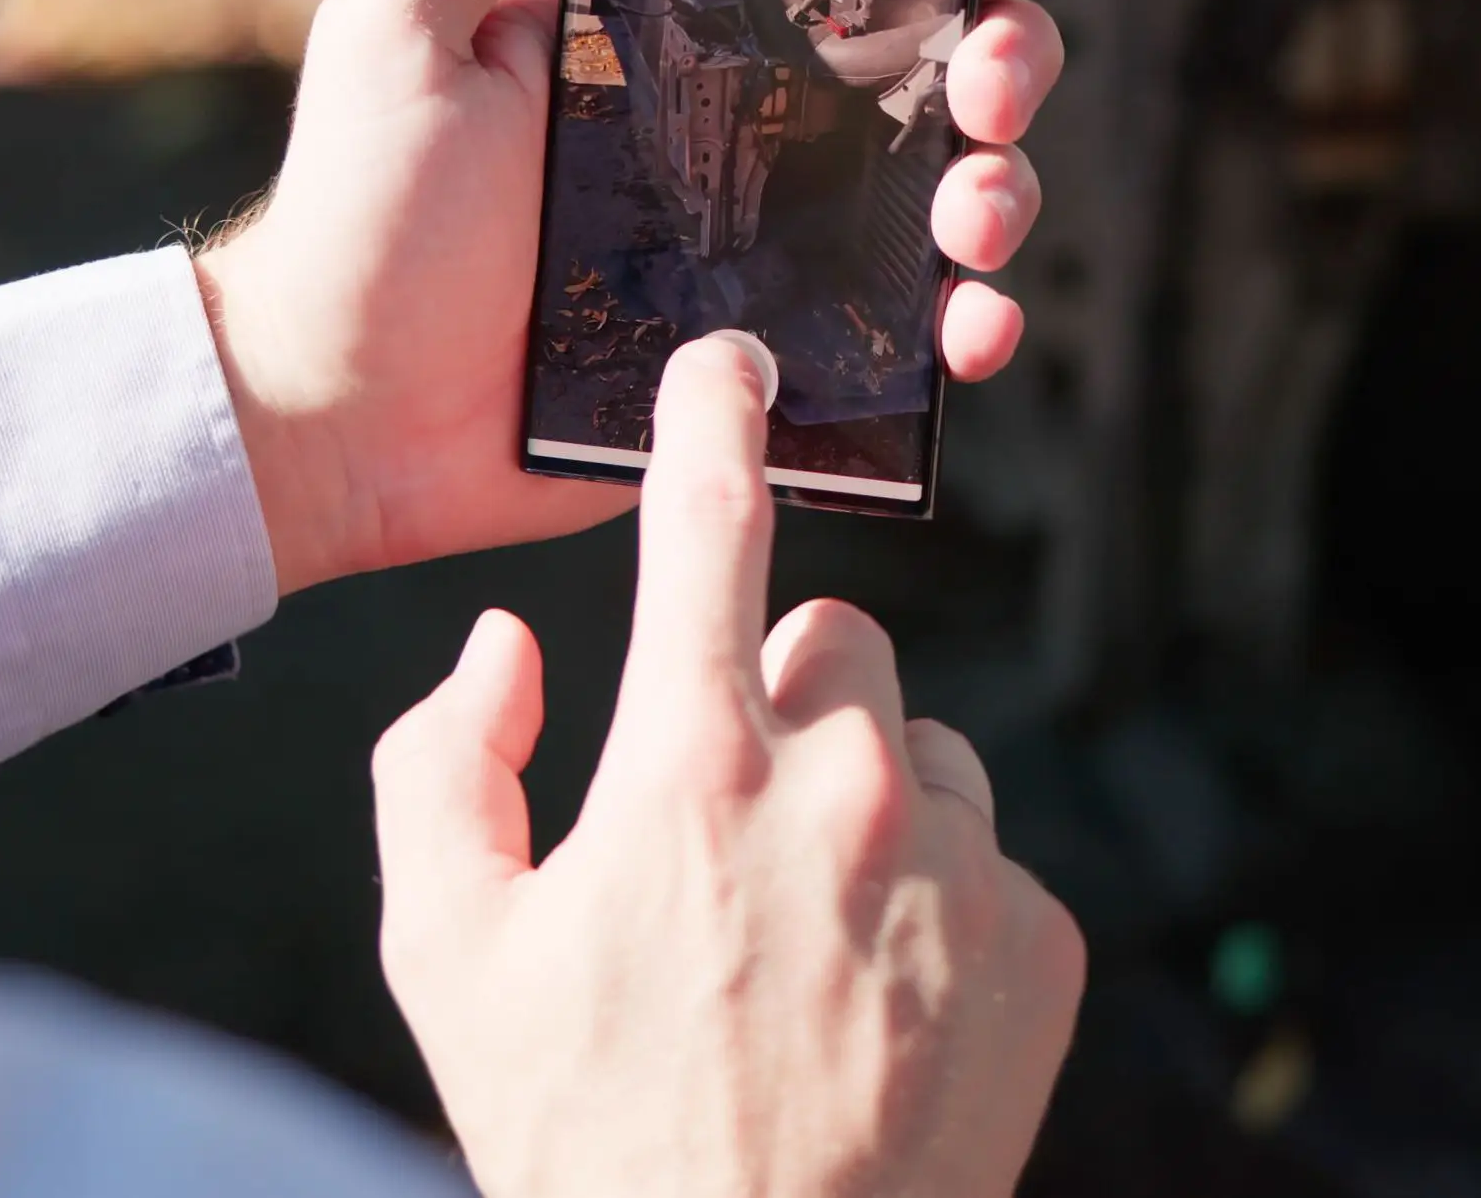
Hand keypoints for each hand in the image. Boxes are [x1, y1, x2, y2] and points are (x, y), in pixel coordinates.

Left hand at [197, 0, 1076, 592]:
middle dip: (1009, 52)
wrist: (338, 415)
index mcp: (680, 33)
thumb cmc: (359, 213)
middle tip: (993, 70)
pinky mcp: (772, 361)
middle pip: (934, 68)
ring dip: (1006, 186)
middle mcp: (747, 128)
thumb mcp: (404, 28)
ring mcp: (770, 248)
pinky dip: (970, 328)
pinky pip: (904, 339)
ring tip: (975, 208)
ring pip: (946, 195)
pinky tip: (971, 327)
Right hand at [374, 337, 1086, 1197]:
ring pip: (918, 743)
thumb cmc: (584, 1133)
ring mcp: (957, 865)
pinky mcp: (1040, 939)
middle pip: (834, 637)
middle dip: (782, 696)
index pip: (707, 529)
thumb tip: (509, 644)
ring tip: (804, 939)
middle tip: (728, 827)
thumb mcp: (448, 957)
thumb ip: (441, 765)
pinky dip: (936, 894)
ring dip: (866, 799)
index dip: (714, 419)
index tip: (734, 360)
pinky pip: (984, 850)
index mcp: (690, 769)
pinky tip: (879, 997)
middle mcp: (842, 790)